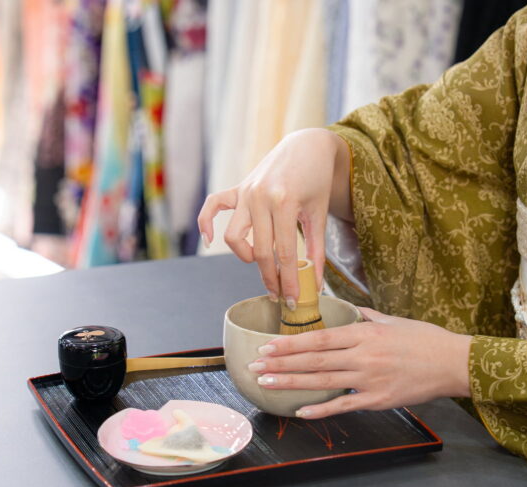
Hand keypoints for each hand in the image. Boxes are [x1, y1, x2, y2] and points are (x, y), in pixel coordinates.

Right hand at [197, 128, 351, 306]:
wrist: (307, 145)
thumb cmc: (317, 179)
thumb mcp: (320, 214)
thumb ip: (317, 250)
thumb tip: (316, 284)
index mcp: (283, 203)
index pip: (284, 254)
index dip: (289, 281)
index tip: (293, 300)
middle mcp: (259, 197)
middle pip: (260, 251)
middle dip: (270, 277)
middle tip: (279, 293)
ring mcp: (245, 192)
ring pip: (233, 236)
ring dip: (245, 255)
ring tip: (261, 260)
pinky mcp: (237, 188)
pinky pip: (213, 206)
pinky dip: (206, 222)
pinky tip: (209, 240)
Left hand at [248, 308, 471, 417]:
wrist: (453, 363)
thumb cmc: (425, 340)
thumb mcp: (393, 320)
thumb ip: (366, 316)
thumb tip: (347, 308)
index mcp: (364, 333)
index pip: (319, 338)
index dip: (290, 343)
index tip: (267, 346)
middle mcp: (363, 355)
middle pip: (314, 359)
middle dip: (281, 363)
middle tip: (254, 366)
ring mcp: (370, 378)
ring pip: (322, 381)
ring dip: (291, 382)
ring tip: (266, 383)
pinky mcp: (378, 399)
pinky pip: (345, 404)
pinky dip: (322, 409)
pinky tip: (301, 411)